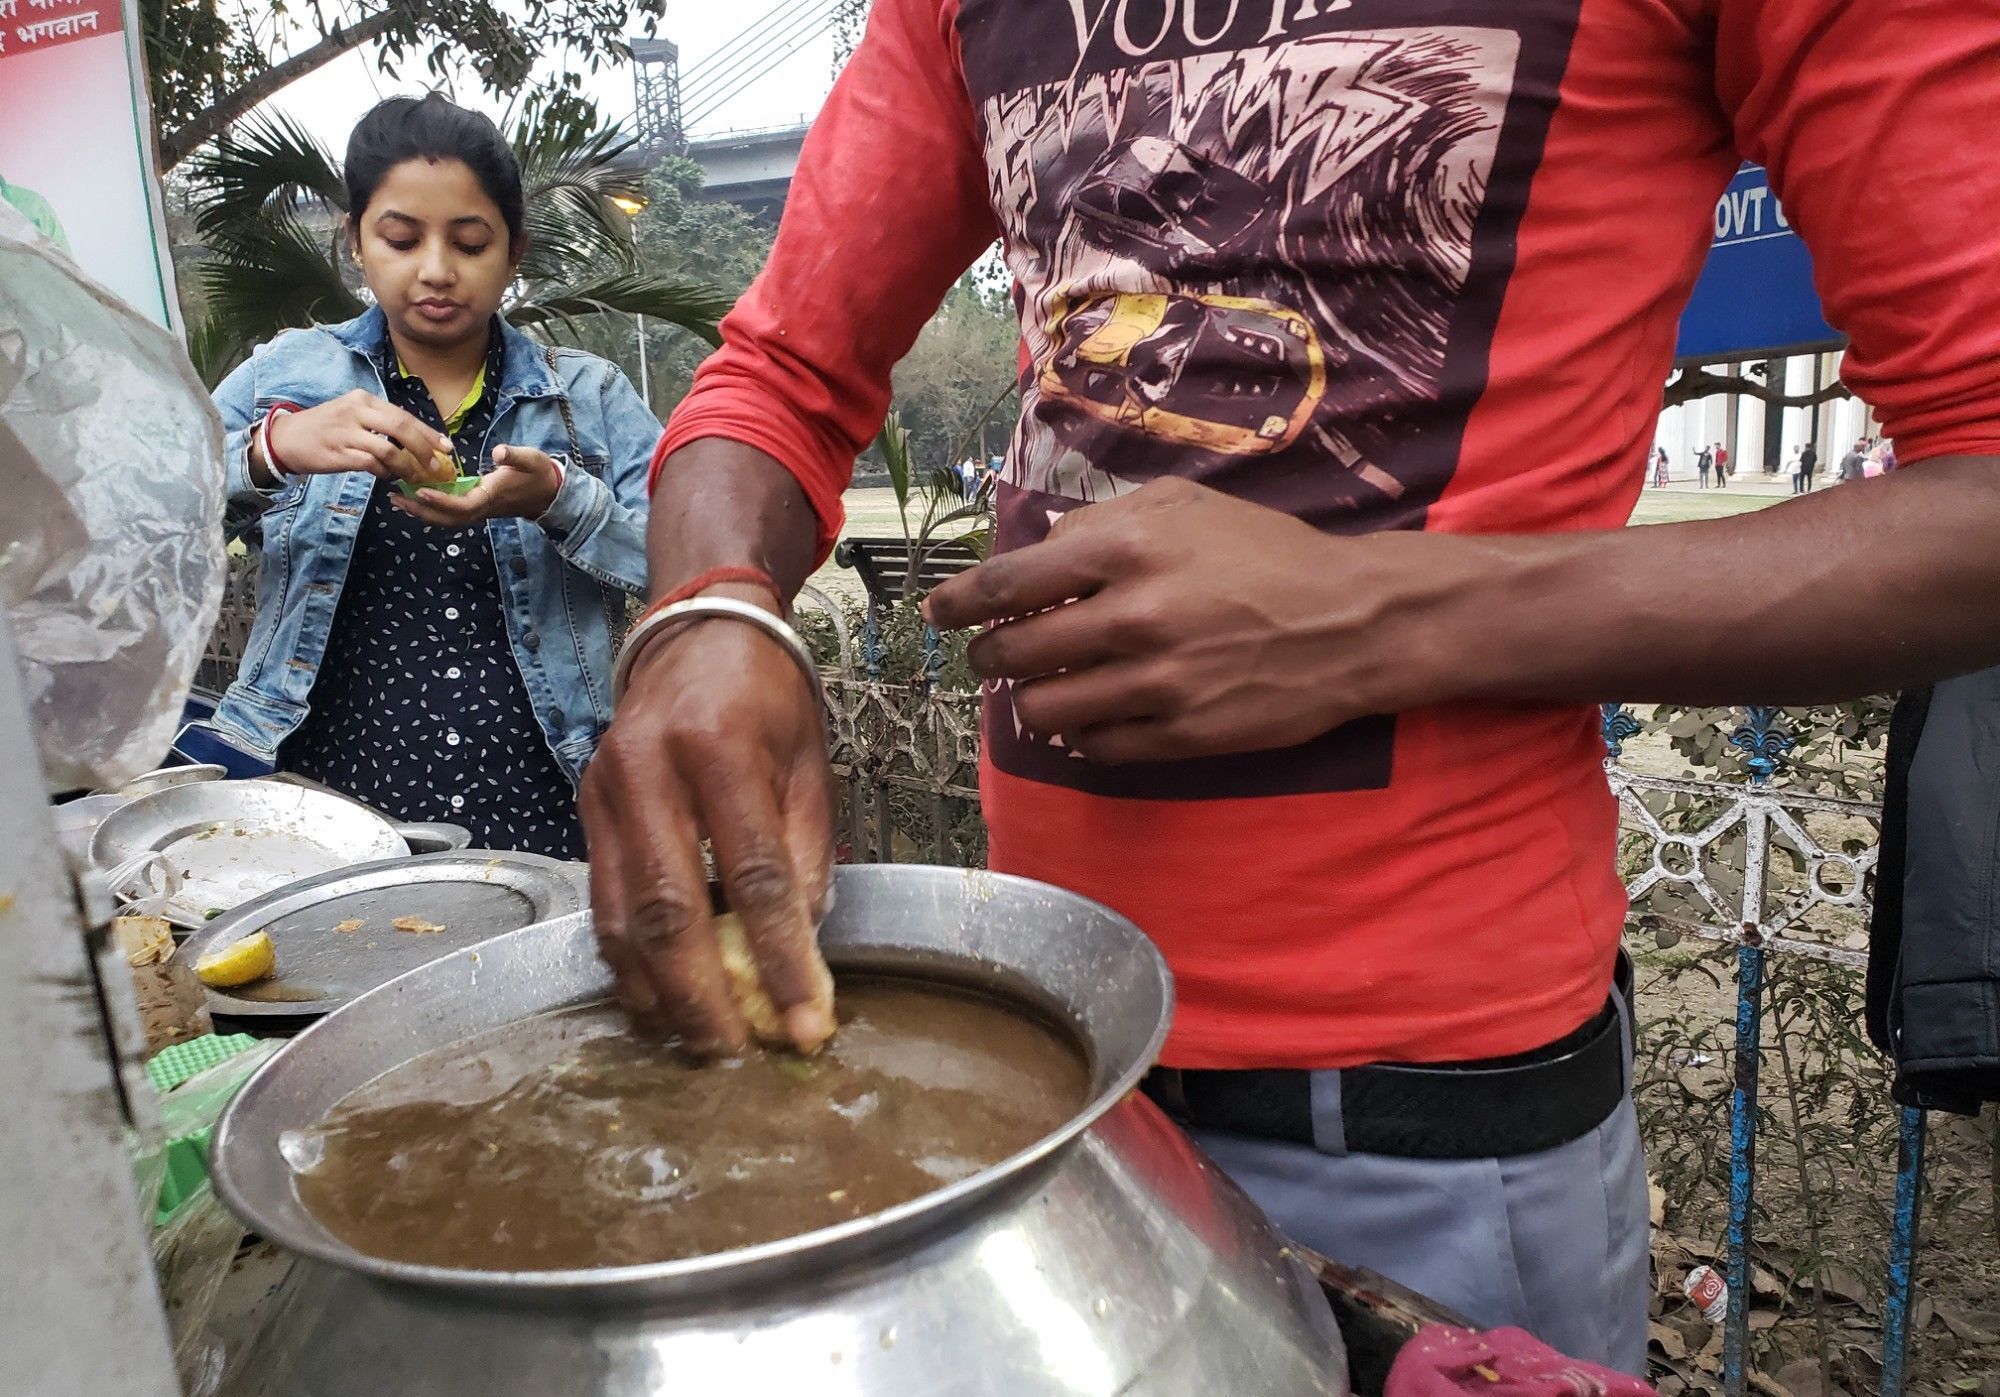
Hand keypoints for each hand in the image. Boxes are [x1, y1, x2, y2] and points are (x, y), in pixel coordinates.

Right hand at [263, 389, 452, 483]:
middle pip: (401, 428)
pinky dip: (383, 472)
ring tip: (413, 476)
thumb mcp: (353, 415)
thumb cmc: (325, 428)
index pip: (404, 415)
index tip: (446, 448)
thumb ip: (381, 424)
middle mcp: (356, 411)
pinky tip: (386, 476)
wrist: (286, 438)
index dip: (428, 433)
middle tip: (436, 467)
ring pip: (388, 450)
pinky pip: (371, 464)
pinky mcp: (338, 453)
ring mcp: (346, 432)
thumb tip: (416, 440)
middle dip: (424, 449)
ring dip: (406, 466)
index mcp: (364, 400)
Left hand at [390, 445, 562, 526]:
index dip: (441, 500)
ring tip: (397, 499)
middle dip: (421, 510)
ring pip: (447, 519)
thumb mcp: (531, 459)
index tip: (420, 489)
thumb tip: (498, 452)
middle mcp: (483, 508)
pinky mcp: (477, 508)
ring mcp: (479, 510)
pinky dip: (430, 510)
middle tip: (395, 497)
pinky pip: (450, 514)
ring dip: (421, 512)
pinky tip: (415, 499)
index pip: (462, 505)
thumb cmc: (539, 473)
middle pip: (448, 518)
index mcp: (492, 496)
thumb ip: (514, 455)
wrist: (550, 493)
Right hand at [580, 587, 836, 1056]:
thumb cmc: (766, 696)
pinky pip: (600, 901)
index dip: (779, 957)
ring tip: (699, 1039)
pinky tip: (658, 996)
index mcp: (719, 749)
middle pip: (669, 910)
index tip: (806, 1017)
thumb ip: (807, 850)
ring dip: (659, 991)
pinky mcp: (584, 806)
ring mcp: (605, 790)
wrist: (696, 631)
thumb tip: (804, 943)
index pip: (753, 876)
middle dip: (704, 995)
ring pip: (620, 917)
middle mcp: (649, 770)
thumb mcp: (810, 761)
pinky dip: (627, 960)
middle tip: (737, 1052)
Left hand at [924, 477, 1458, 763]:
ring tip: (1041, 687)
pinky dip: (1079, 734)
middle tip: (994, 654)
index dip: (959, 601)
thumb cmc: (1267, 553)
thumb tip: (1037, 551)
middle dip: (990, 656)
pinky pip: (1095, 748)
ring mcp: (1157, 684)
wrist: (1353, 622)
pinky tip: (1089, 716)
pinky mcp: (1180, 736)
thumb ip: (1102, 523)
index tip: (937, 612)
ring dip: (1028, 701)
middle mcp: (1134, 617)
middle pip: (1015, 653)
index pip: (1009, 582)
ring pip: (1045, 710)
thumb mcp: (1185, 506)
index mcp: (1128, 550)